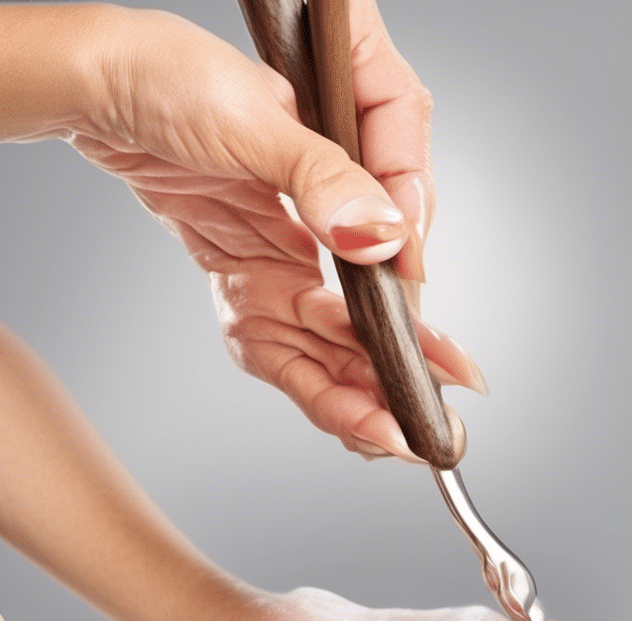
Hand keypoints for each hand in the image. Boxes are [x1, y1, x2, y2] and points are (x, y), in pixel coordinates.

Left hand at [68, 4, 483, 460]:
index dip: (414, 305)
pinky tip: (346, 416)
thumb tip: (378, 232)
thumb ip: (323, 178)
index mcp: (348, 170)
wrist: (100, 90)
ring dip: (360, 388)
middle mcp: (325, 223)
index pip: (398, 247)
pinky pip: (283, 342)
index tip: (434, 353)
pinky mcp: (249, 279)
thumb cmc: (176, 79)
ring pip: (332, 338)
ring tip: (386, 433)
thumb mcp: (255, 123)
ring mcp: (287, 254)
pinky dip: (312, 381)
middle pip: (371, 307)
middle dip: (397, 366)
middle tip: (426, 418)